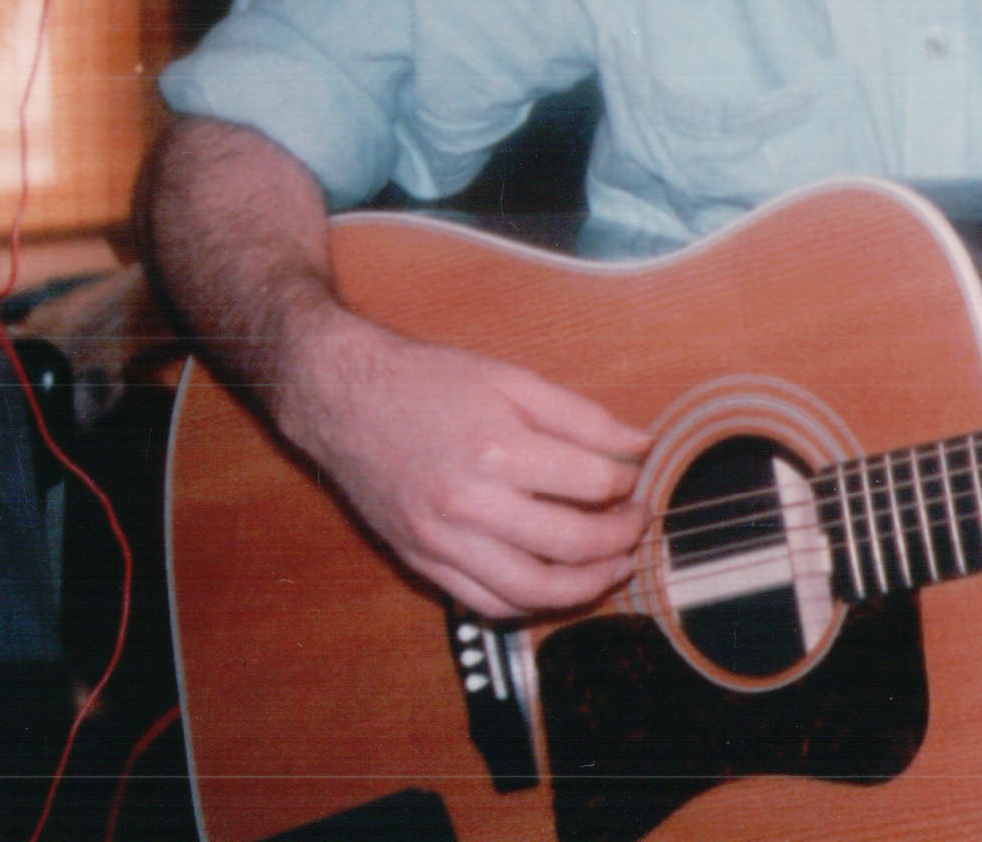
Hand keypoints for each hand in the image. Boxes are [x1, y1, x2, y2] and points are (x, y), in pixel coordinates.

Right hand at [281, 313, 650, 619]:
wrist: (342, 398)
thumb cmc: (428, 382)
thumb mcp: (510, 378)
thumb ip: (581, 415)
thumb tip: (639, 444)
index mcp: (498, 449)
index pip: (591, 483)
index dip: (626, 482)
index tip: (633, 475)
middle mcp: (469, 504)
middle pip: (571, 544)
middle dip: (620, 539)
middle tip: (638, 524)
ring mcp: (442, 541)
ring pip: (531, 591)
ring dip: (586, 586)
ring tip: (613, 567)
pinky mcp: (420, 562)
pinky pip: (485, 604)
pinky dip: (529, 603)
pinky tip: (555, 584)